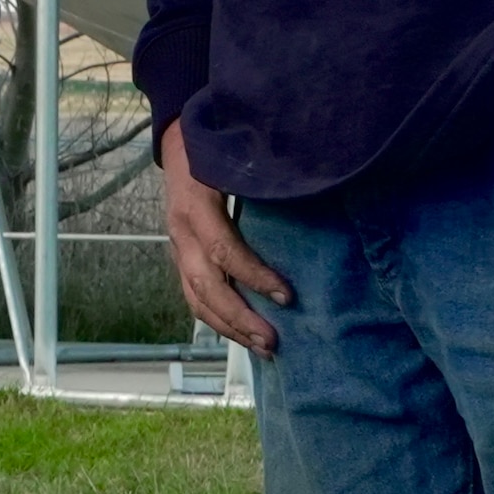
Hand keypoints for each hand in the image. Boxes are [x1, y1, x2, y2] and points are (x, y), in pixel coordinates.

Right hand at [158, 116, 288, 358]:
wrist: (179, 144)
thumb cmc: (217, 148)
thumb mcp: (237, 156)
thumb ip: (265, 177)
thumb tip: (316, 189)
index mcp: (194, 205)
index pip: (222, 249)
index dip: (254, 276)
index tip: (288, 295)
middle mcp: (180, 232)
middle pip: (205, 287)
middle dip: (239, 318)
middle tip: (273, 340)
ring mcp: (177, 249)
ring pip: (196, 300)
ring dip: (229, 328)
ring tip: (264, 348)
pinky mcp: (182, 260)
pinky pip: (195, 298)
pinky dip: (220, 321)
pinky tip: (245, 334)